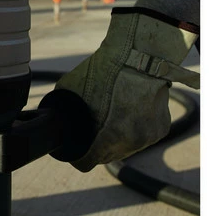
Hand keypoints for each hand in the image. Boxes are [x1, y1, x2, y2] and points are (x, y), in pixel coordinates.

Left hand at [40, 8, 198, 171]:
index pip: (89, 162)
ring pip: (126, 149)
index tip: (74, 153)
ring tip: (104, 129)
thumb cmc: (109, 69)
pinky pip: (141, 138)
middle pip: (107, 157)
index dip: (78, 158)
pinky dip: (131, 133)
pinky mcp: (161, 128)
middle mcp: (135, 141)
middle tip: (87, 139)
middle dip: (95, 150)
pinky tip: (123, 121)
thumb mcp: (75, 90)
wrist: (142, 52)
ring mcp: (151, 136)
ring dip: (114, 143)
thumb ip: (66, 110)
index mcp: (114, 136)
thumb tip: (54, 117)